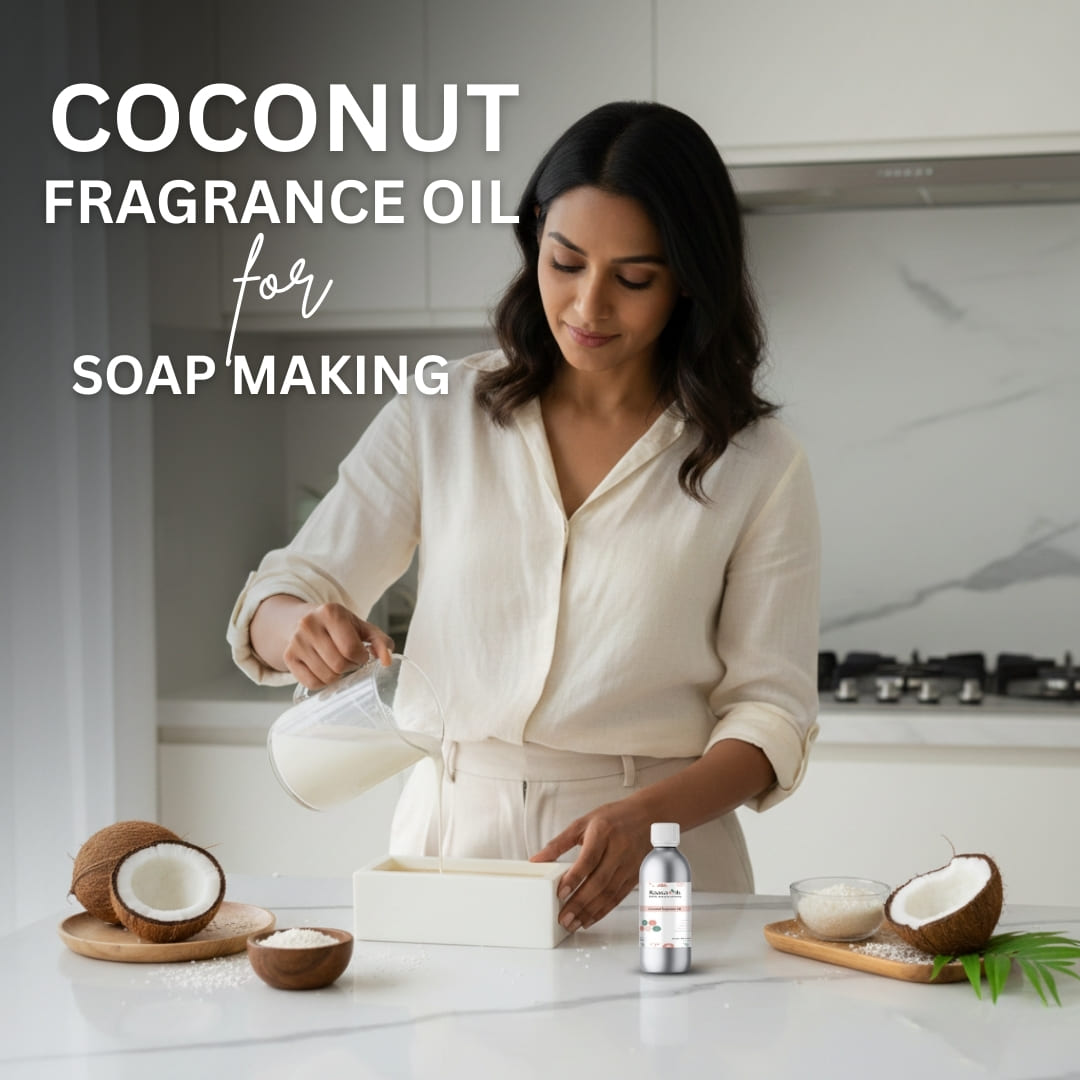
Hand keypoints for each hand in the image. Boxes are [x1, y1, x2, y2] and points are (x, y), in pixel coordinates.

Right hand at [283, 601, 393, 689]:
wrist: (305, 620)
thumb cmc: (339, 626)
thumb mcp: (362, 627)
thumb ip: (380, 641)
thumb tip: (387, 660)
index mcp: (330, 612)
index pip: (351, 649)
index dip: (361, 657)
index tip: (361, 654)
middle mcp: (309, 624)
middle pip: (339, 664)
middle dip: (350, 666)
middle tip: (349, 660)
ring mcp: (296, 641)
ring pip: (326, 676)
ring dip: (337, 675)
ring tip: (337, 662)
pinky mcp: (288, 656)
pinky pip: (311, 683)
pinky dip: (323, 682)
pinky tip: (325, 669)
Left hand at [530, 800, 652, 932]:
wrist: (649, 816)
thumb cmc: (614, 817)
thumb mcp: (583, 822)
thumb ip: (559, 843)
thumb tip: (537, 859)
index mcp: (603, 832)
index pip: (588, 859)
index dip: (574, 878)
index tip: (560, 893)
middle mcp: (619, 849)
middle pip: (599, 881)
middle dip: (580, 903)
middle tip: (564, 918)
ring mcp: (629, 864)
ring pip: (609, 893)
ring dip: (590, 912)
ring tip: (573, 923)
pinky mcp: (635, 876)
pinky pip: (618, 897)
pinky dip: (603, 911)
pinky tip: (590, 919)